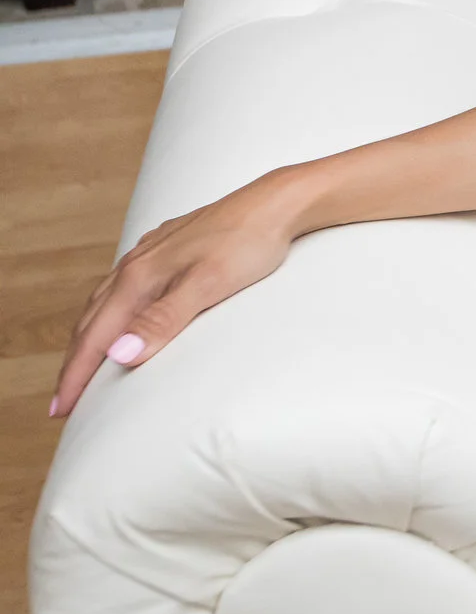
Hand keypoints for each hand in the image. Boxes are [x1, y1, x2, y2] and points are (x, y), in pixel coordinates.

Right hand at [52, 175, 305, 417]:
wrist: (277, 203)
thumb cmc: (249, 243)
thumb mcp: (209, 285)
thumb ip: (163, 319)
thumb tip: (119, 354)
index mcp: (140, 277)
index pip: (95, 336)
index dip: (76, 376)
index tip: (61, 410)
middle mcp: (135, 264)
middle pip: (90, 321)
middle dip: (75, 363)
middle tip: (64, 401)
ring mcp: (149, 254)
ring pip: (103, 303)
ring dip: (88, 337)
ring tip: (83, 366)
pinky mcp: (165, 249)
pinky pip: (123, 288)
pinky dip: (110, 313)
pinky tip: (119, 317)